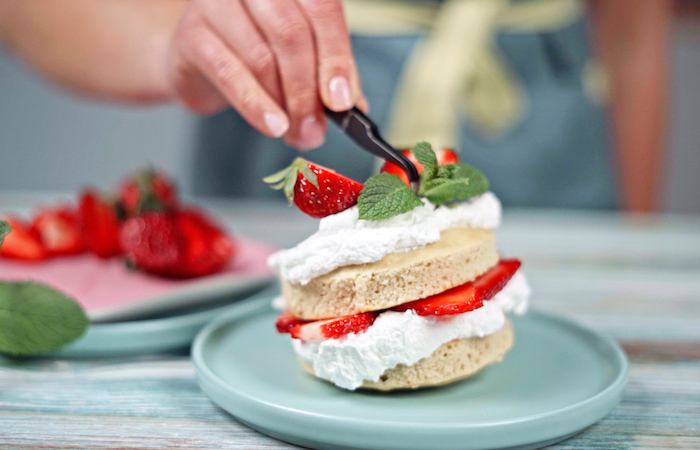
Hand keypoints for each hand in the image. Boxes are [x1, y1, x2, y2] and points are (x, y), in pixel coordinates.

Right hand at [166, 0, 366, 149]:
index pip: (322, 10)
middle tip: (316, 128)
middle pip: (292, 34)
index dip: (337, 57)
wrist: (196, 60)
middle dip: (309, 91)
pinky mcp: (192, 34)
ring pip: (263, 58)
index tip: (343, 101)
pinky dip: (256, 106)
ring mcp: (218, 4)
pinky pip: (231, 73)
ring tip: (296, 132)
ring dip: (285, 105)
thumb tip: (353, 105)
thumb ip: (327, 73)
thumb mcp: (297, 58)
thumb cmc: (251, 51)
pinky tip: (272, 125)